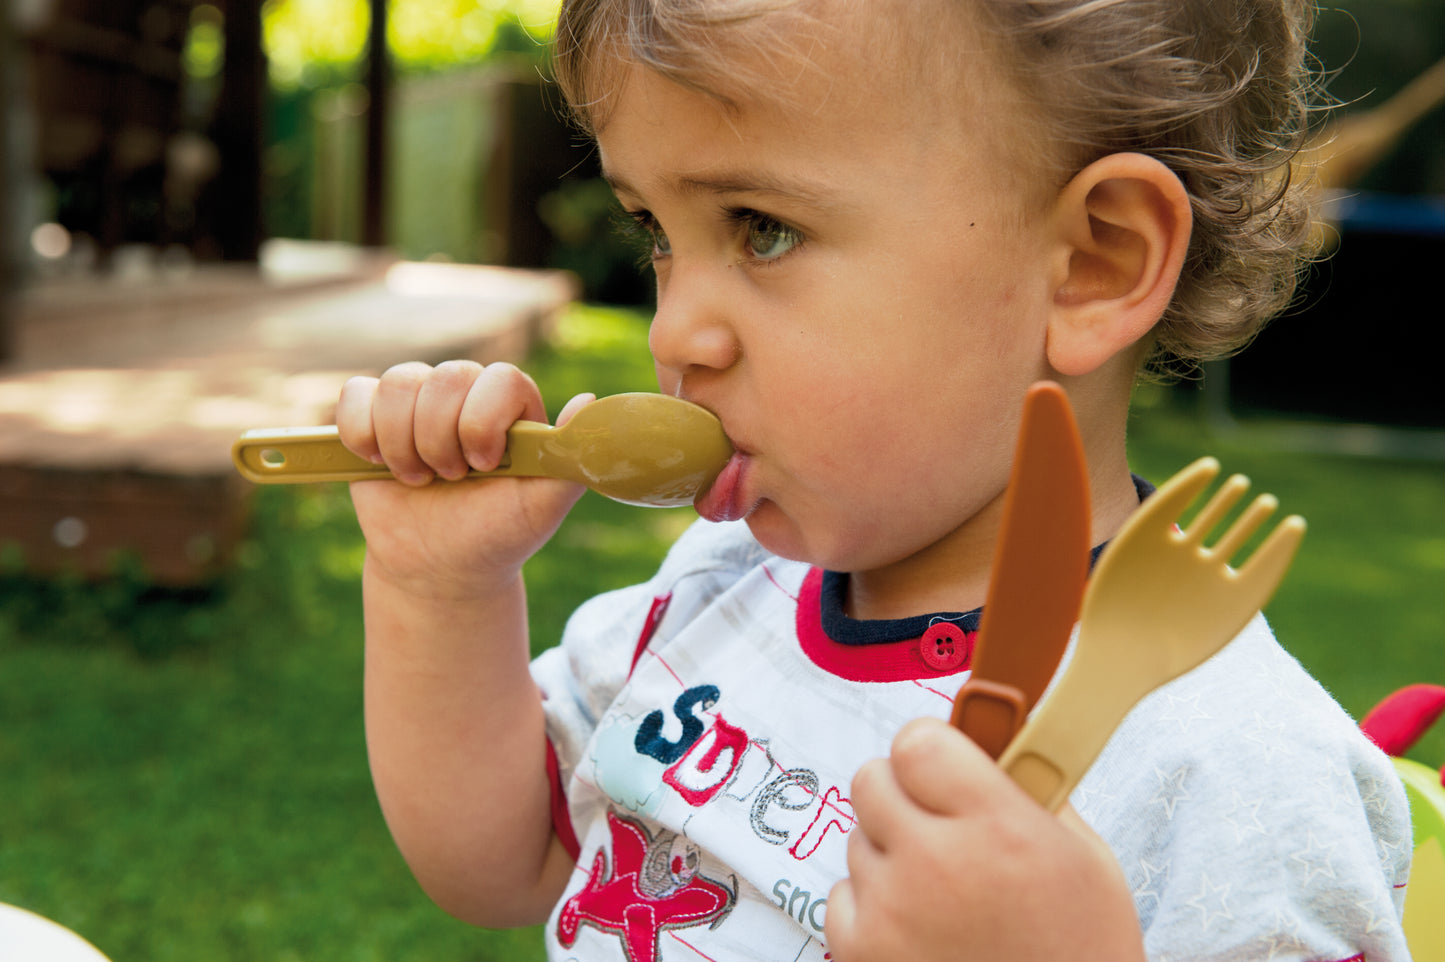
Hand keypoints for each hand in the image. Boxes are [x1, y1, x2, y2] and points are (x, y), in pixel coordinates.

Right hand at [335, 360, 591, 598]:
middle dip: (441, 441)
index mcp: (512, 405)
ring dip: (403, 443)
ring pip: (399, 382)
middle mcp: (467, 393)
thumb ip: (570, 458)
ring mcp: (418, 401)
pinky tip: (379, 463)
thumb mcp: (542, 506)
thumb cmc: (498, 533)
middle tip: (451, 479)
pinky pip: (355, 394)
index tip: (483, 466)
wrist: (441, 566)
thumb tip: (590, 401)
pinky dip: (361, 433)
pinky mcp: (373, 415)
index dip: (482, 421)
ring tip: (420, 479)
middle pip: (444, 378)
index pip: (499, 378)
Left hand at [825, 717, 1144, 961]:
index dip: (929, 749)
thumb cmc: (1080, 946)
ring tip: (943, 892)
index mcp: (997, 826)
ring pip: (858, 838)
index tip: (945, 766)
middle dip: (902, 792)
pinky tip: (919, 926)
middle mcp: (935, 862)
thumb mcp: (1084, 856)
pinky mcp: (862, 951)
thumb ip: (1030, 788)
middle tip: (937, 822)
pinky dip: (872, 905)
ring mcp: (891, 910)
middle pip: (870, 780)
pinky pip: (841, 893)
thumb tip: (993, 734)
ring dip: (890, 853)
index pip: (916, 742)